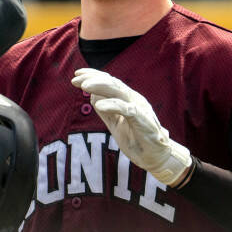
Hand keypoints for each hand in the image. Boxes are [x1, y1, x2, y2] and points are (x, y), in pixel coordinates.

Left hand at [71, 68, 191, 185]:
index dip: (93, 76)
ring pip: (118, 91)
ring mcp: (139, 108)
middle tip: (76, 79)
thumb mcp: (116, 124)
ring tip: (84, 86)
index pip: (110, 82)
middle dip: (93, 79)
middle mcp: (133, 100)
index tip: (77, 74)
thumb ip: (106, 112)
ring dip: (100, 86)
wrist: (155, 157)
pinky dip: (113, 105)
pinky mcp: (143, 119)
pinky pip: (127, 109)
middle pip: (112, 83)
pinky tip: (99, 105)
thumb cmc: (137, 140)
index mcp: (127, 100)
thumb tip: (93, 98)